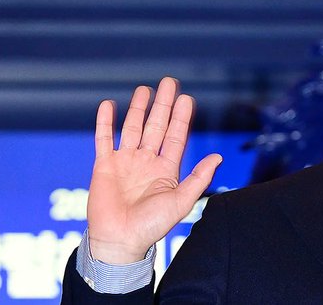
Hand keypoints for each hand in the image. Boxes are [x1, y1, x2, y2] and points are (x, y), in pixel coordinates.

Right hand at [86, 77, 221, 263]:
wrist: (120, 240)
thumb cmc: (152, 226)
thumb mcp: (181, 201)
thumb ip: (199, 178)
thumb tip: (218, 156)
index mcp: (166, 169)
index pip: (175, 136)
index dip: (181, 117)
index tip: (187, 98)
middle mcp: (147, 161)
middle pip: (156, 126)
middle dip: (163, 105)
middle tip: (169, 82)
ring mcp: (125, 162)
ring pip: (133, 128)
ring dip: (139, 108)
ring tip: (145, 89)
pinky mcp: (104, 165)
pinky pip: (104, 139)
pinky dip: (105, 121)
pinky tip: (109, 104)